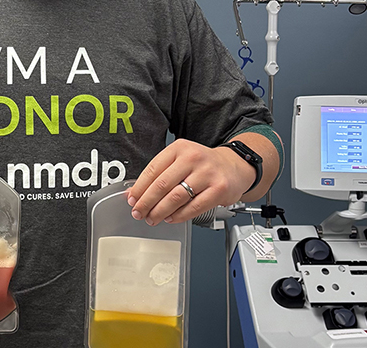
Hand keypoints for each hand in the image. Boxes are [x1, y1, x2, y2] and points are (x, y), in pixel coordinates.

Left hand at [126, 139, 255, 224]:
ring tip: (152, 218)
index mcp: (179, 148)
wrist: (234, 166)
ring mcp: (207, 173)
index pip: (153, 169)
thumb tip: (135, 193)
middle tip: (138, 213)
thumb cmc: (203, 165)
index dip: (139, 187)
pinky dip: (178, 216)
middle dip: (146, 202)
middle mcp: (193, 158)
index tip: (132, 199)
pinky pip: (193, 207)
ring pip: (176, 197)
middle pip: (162, 184)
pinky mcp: (218, 189)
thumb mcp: (181, 160)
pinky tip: (170, 218)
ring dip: (160, 211)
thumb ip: (160, 173)